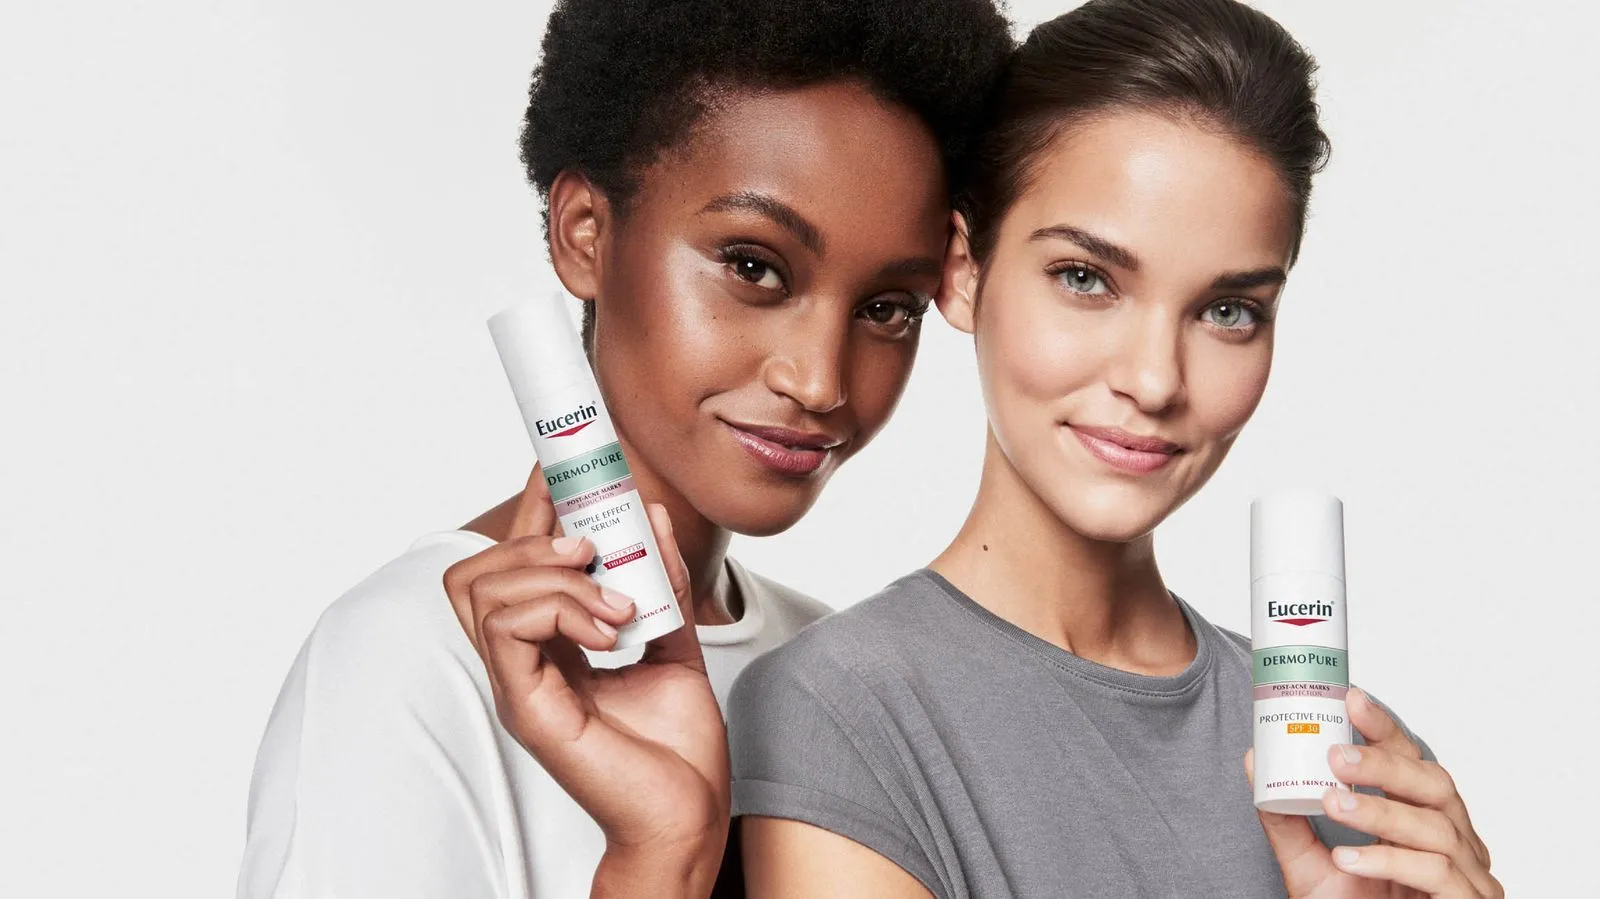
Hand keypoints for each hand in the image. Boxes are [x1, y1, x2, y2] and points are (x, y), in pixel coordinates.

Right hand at [442, 467, 729, 893]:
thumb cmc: (677, 746)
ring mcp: (518, 685)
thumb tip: (648, 511)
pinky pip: (507, 628)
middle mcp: (522, 663)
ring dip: (553, 576)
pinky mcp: (528, 707)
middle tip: (590, 543)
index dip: (531, 509)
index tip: (564, 468)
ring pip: (483, 591)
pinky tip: (608, 627)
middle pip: (475, 572)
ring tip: (613, 600)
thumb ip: (660, 578)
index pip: (514, 565)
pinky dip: (559, 609)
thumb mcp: (675, 639)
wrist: (690, 814)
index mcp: (549, 647)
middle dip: (531, 535)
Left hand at [1247, 688, 1500, 897]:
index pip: (1414, 762)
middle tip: (1334, 753)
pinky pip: (1438, 876)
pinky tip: (1349, 859)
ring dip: (1380, 812)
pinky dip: (1391, 861)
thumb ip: (1286, 820)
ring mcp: (1469, 878)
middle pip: (1436, 785)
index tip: (1351, 698)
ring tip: (1332, 803)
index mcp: (1425, 820)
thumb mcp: (1311, 865)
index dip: (1386, 729)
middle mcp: (1456, 843)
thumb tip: (1254, 762)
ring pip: (1437, 828)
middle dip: (1385, 764)